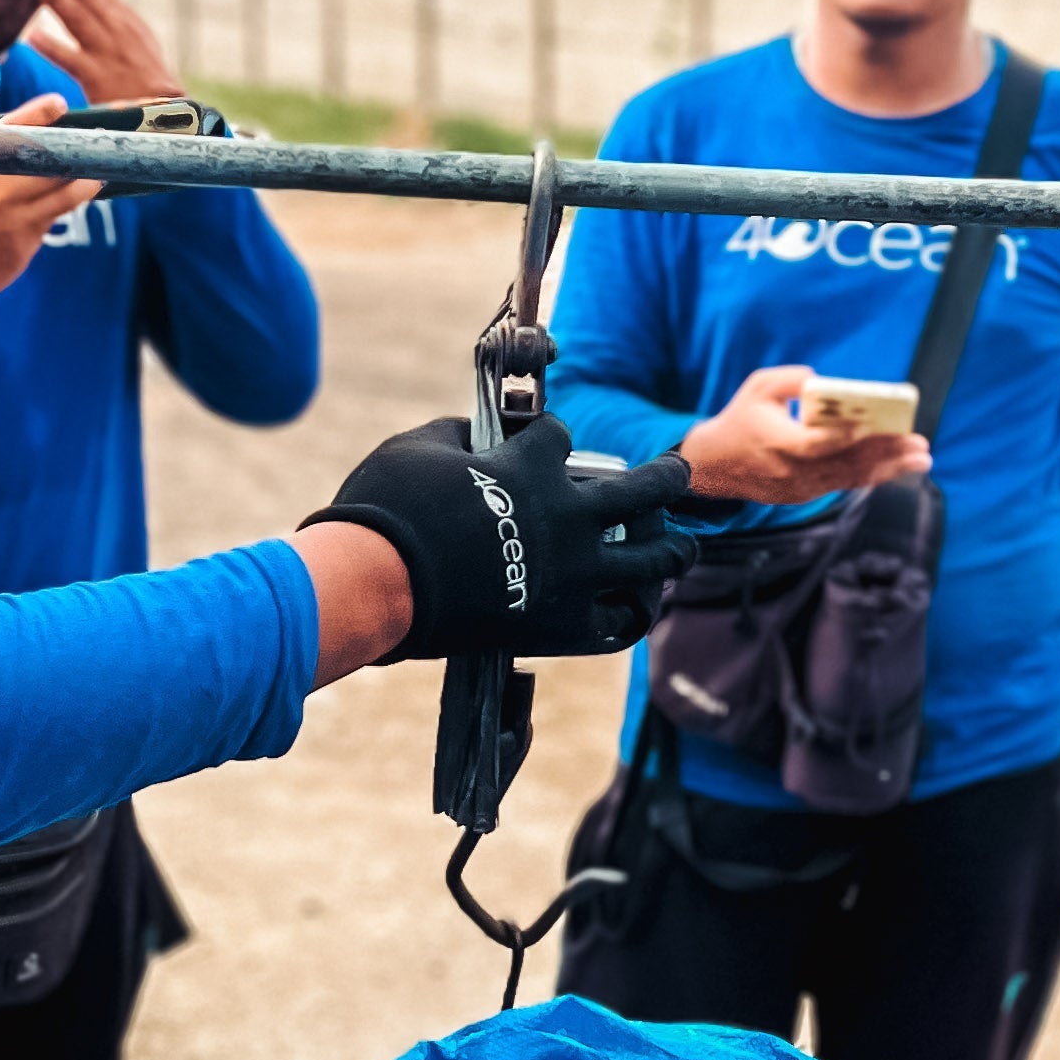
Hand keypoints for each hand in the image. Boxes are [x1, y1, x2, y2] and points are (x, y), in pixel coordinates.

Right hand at [0, 96, 99, 362]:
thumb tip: (13, 129)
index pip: (12, 132)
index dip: (39, 114)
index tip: (59, 104)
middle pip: (51, 165)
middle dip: (78, 152)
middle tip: (97, 141)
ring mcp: (9, 224)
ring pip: (64, 197)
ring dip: (85, 183)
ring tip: (96, 175)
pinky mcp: (19, 251)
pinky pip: (46, 225)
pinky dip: (52, 213)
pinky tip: (56, 206)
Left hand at [19, 0, 180, 106]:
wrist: (164, 111)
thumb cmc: (143, 69)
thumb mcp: (130, 27)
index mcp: (116, 16)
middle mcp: (113, 28)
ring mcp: (107, 52)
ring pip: (78, 18)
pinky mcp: (101, 79)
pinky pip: (75, 62)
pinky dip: (55, 49)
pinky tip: (34, 37)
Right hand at [302, 411, 696, 659]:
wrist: (377, 580)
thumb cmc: (389, 507)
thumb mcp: (419, 445)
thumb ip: (460, 435)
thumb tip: (475, 437)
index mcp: (534, 466)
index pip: (563, 439)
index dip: (554, 439)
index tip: (548, 445)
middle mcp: (569, 517)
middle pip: (643, 491)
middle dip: (667, 478)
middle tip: (678, 473)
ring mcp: (573, 573)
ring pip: (651, 558)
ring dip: (673, 548)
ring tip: (682, 545)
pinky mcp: (560, 624)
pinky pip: (616, 622)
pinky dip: (627, 613)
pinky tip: (633, 606)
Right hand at [679, 365, 933, 507]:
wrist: (715, 465)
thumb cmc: (742, 417)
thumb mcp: (758, 387)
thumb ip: (790, 380)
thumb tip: (822, 381)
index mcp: (777, 442)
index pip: (815, 444)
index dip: (843, 437)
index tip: (870, 427)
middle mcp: (791, 471)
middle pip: (844, 466)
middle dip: (885, 455)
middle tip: (920, 445)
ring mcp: (799, 488)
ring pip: (849, 480)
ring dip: (888, 470)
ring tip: (921, 459)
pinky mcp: (804, 495)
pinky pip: (842, 485)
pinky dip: (871, 476)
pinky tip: (897, 467)